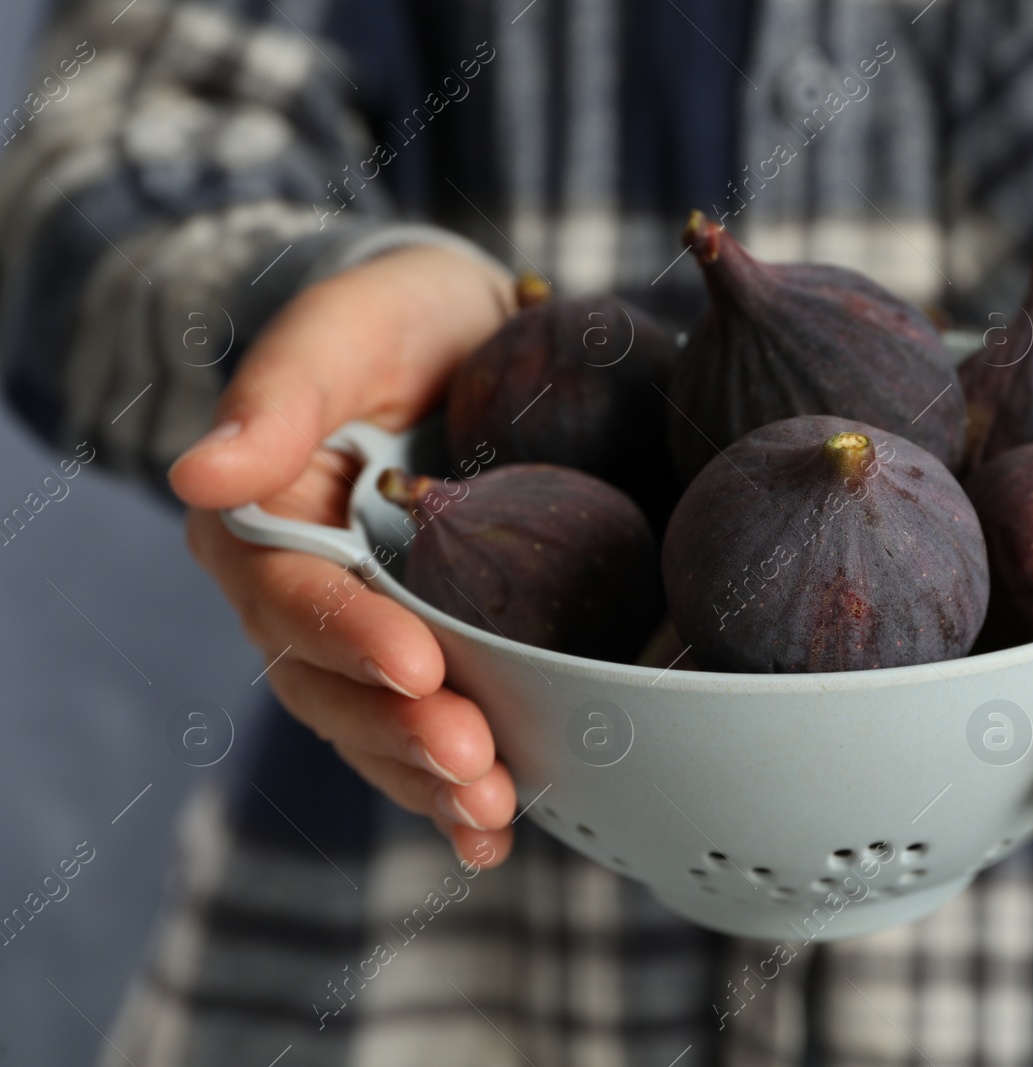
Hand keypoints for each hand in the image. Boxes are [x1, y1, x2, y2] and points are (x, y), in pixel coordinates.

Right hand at [170, 244, 519, 867]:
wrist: (475, 333)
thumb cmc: (400, 319)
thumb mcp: (345, 328)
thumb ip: (279, 394)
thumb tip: (199, 473)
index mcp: (266, 521)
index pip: (292, 595)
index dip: (347, 635)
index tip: (418, 661)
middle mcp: (307, 590)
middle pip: (331, 684)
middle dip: (398, 731)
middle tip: (470, 759)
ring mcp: (369, 630)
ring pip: (377, 724)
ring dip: (429, 778)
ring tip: (491, 810)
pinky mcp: (436, 650)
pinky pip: (426, 731)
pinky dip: (453, 790)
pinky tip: (492, 832)